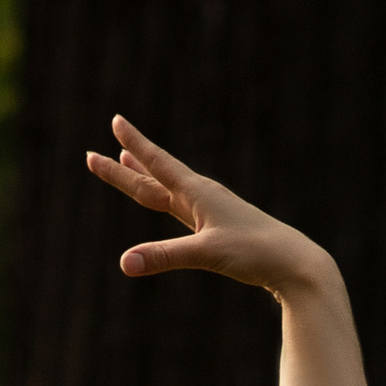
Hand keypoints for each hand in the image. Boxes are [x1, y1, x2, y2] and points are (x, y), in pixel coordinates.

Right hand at [83, 117, 328, 295]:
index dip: (135, 144)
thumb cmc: (254, 253)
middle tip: (92, 156)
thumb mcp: (205, 255)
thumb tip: (125, 264)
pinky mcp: (219, 228)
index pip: (157, 163)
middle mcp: (202, 196)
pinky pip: (183, 208)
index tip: (116, 121)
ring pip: (167, 190)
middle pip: (152, 179)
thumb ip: (163, 257)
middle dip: (122, 169)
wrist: (294, 264)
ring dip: (144, 175)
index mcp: (197, 193)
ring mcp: (210, 211)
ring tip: (127, 159)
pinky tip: (170, 198)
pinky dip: (167, 199)